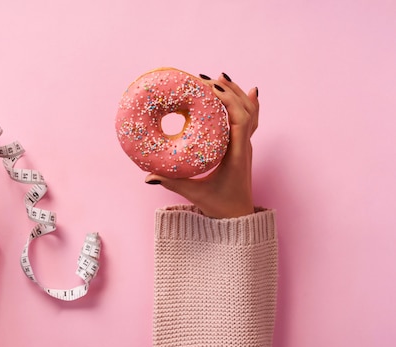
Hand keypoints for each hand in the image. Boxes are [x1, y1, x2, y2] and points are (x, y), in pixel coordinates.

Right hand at [145, 73, 258, 218]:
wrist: (238, 217)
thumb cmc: (219, 206)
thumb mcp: (194, 194)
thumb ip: (171, 183)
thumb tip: (147, 176)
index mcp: (237, 155)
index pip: (239, 120)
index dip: (228, 100)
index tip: (212, 87)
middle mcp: (245, 146)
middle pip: (246, 110)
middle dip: (228, 91)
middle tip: (208, 78)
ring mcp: (246, 146)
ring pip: (250, 113)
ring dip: (237, 94)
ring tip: (220, 79)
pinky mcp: (243, 148)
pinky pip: (249, 120)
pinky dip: (246, 104)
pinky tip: (246, 92)